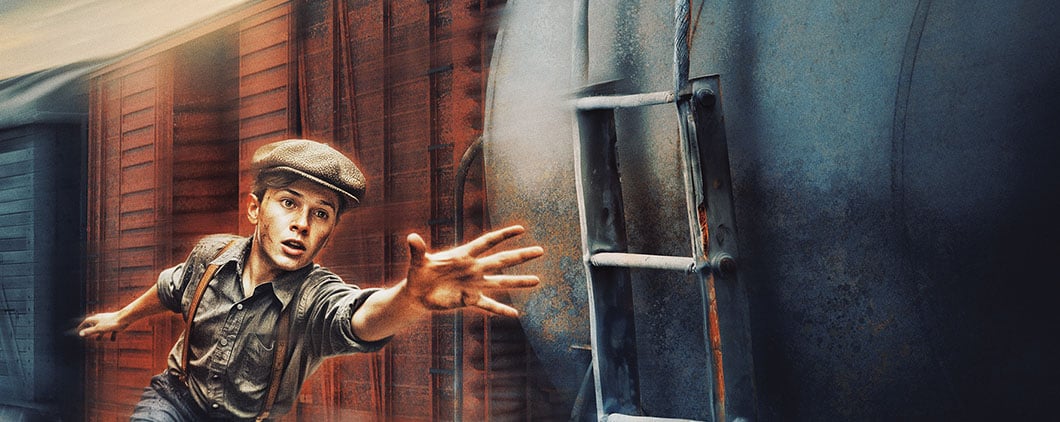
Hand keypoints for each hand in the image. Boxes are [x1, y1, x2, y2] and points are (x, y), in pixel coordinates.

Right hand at [77, 312, 126, 340]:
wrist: (125, 318)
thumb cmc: (111, 323)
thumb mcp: (98, 329)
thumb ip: (90, 331)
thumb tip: (80, 334)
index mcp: (95, 319)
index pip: (86, 322)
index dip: (82, 327)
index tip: (78, 331)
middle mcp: (101, 319)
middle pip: (93, 325)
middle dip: (90, 330)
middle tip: (87, 335)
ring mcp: (108, 322)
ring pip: (102, 329)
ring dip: (100, 334)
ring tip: (97, 340)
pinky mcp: (115, 325)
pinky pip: (112, 331)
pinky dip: (112, 335)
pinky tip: (112, 340)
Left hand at [404, 225, 543, 316]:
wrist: (417, 293)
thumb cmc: (418, 273)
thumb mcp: (418, 261)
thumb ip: (417, 250)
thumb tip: (411, 237)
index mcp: (463, 255)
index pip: (486, 242)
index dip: (503, 236)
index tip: (521, 229)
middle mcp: (473, 269)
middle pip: (501, 260)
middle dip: (520, 256)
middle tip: (540, 251)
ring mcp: (473, 285)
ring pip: (500, 282)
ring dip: (518, 282)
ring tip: (537, 281)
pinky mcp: (469, 300)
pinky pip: (488, 305)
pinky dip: (501, 310)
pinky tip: (515, 314)